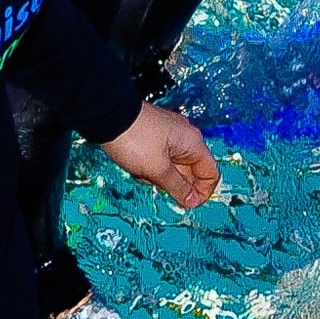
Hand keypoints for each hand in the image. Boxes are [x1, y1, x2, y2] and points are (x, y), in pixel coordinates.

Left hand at [98, 101, 219, 207]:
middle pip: (190, 172)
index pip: (211, 173)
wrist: (108, 115)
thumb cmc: (134, 138)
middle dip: (172, 183)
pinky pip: (159, 160)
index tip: (187, 204)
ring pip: (172, 168)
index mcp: (192, 143)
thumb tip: (193, 201)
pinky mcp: (156, 136)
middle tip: (154, 181)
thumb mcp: (157, 169)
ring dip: (157, 176)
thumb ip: (178, 187)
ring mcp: (170, 135)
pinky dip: (149, 167)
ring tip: (141, 169)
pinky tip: (135, 164)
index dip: (202, 192)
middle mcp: (185, 137)